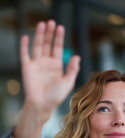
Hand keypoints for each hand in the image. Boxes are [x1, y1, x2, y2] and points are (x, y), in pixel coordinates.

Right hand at [14, 20, 80, 137]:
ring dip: (39, 35)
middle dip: (50, 33)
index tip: (61, 27)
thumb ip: (72, 69)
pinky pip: (25, 54)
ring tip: (42, 24)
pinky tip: (26, 37)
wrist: (43, 105)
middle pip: (48, 44)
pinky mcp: (27, 68)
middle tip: (51, 22)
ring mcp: (37, 64)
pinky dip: (24, 45)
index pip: (58, 48)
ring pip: (38, 46)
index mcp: (57, 65)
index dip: (59, 38)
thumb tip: (77, 56)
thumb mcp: (68, 82)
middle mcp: (47, 63)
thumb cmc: (56, 96)